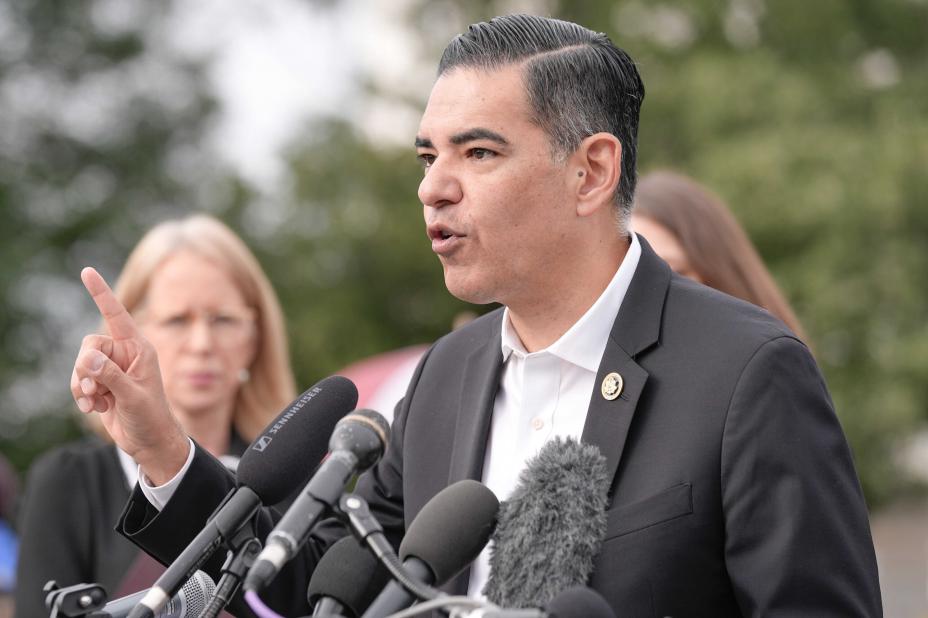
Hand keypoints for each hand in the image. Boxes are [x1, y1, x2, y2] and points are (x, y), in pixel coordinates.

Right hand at [71, 267, 189, 484]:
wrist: (149, 442)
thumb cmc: (151, 418)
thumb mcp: (133, 396)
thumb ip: (111, 376)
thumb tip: (88, 359)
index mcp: (139, 348)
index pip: (117, 314)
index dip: (101, 292)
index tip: (87, 271)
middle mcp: (124, 354)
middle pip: (89, 345)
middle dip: (86, 368)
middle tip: (96, 389)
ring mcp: (111, 369)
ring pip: (80, 364)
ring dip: (83, 386)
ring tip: (99, 402)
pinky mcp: (101, 384)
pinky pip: (78, 381)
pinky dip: (81, 396)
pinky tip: (96, 408)